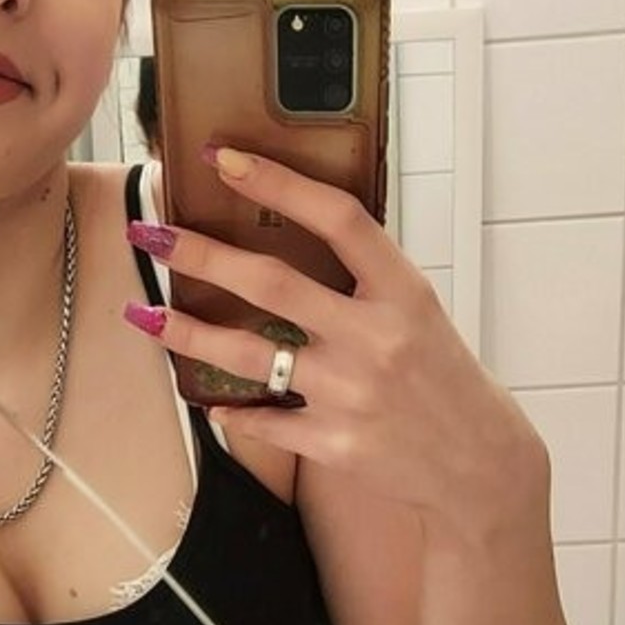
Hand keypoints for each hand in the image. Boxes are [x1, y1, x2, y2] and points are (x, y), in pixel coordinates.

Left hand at [127, 145, 539, 533]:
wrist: (480, 465)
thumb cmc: (443, 380)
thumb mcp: (420, 313)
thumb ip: (365, 281)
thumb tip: (291, 236)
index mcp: (404, 292)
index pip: (337, 219)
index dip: (278, 184)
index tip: (224, 159)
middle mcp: (376, 338)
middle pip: (272, 284)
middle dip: (201, 254)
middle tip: (152, 232)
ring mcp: (352, 394)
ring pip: (248, 355)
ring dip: (187, 331)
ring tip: (144, 315)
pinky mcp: (334, 445)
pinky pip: (264, 421)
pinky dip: (233, 410)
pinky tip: (209, 400)